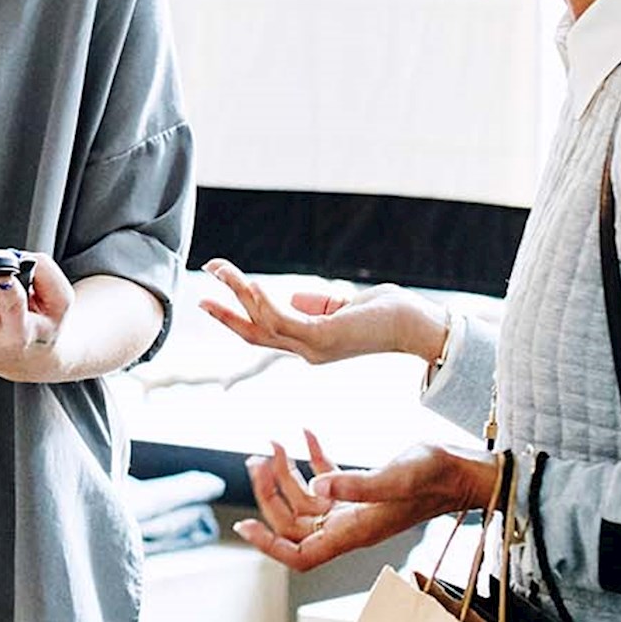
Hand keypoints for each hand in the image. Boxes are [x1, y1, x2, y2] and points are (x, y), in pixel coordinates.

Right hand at [196, 260, 449, 364]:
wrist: (415, 324)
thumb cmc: (386, 311)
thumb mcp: (343, 304)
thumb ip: (317, 303)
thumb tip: (292, 297)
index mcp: (309, 345)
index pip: (263, 331)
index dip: (235, 315)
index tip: (211, 295)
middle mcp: (306, 352)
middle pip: (253, 330)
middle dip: (224, 306)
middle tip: (205, 275)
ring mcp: (312, 349)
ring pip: (262, 323)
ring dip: (239, 294)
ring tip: (220, 269)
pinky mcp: (322, 339)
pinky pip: (283, 321)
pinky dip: (263, 303)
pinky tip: (249, 284)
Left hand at [234, 432, 499, 571]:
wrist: (468, 470)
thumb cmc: (439, 476)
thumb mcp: (397, 476)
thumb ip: (356, 485)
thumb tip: (316, 488)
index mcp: (354, 532)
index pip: (300, 556)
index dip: (269, 546)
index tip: (243, 524)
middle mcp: (350, 526)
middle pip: (293, 524)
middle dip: (269, 495)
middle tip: (256, 460)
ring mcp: (355, 509)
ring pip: (305, 502)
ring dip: (283, 474)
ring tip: (272, 444)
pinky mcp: (364, 491)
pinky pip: (326, 481)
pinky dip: (311, 460)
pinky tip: (305, 434)